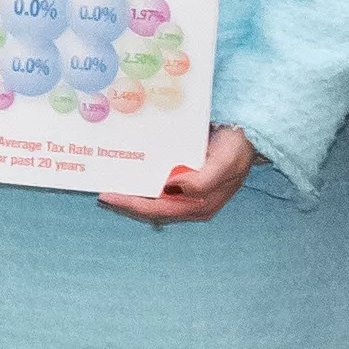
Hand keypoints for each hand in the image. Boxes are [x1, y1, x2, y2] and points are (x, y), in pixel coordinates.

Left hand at [102, 125, 255, 225]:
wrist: (250, 137)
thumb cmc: (237, 149)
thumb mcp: (225, 162)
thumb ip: (203, 180)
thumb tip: (173, 189)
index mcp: (198, 205)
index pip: (157, 210)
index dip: (130, 205)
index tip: (106, 195)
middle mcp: (191, 204)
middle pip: (151, 210)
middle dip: (125, 204)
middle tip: (99, 192)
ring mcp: (188, 195)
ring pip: (152, 202)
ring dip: (131, 196)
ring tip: (108, 185)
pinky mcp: (186, 183)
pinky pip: (158, 189)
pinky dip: (141, 185)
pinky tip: (128, 175)